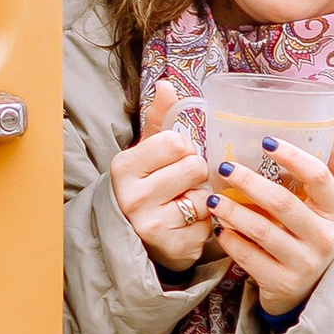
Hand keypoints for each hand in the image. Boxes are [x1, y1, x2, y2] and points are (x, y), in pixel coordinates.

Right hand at [108, 89, 218, 272]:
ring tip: (184, 202)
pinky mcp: (174, 248)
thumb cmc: (145, 184)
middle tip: (182, 182)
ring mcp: (152, 226)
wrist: (132, 234)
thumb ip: (159, 118)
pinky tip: (187, 223)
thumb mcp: (146, 150)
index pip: (176, 143)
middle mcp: (133, 197)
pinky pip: (210, 225)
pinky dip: (205, 223)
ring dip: (202, 199)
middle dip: (196, 173)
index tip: (174, 158)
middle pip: (195, 168)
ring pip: (205, 198)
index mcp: (124, 166)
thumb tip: (167, 84)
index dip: (184, 148)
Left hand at [203, 128, 333, 317]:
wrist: (310, 289)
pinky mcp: (282, 282)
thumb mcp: (329, 206)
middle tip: (225, 167)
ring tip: (214, 198)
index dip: (293, 157)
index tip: (267, 142)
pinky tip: (220, 228)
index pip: (318, 177)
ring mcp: (303, 263)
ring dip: (233, 212)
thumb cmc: (313, 234)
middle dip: (250, 183)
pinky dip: (231, 241)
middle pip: (283, 203)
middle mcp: (324, 237)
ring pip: (262, 231)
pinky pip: (249, 258)